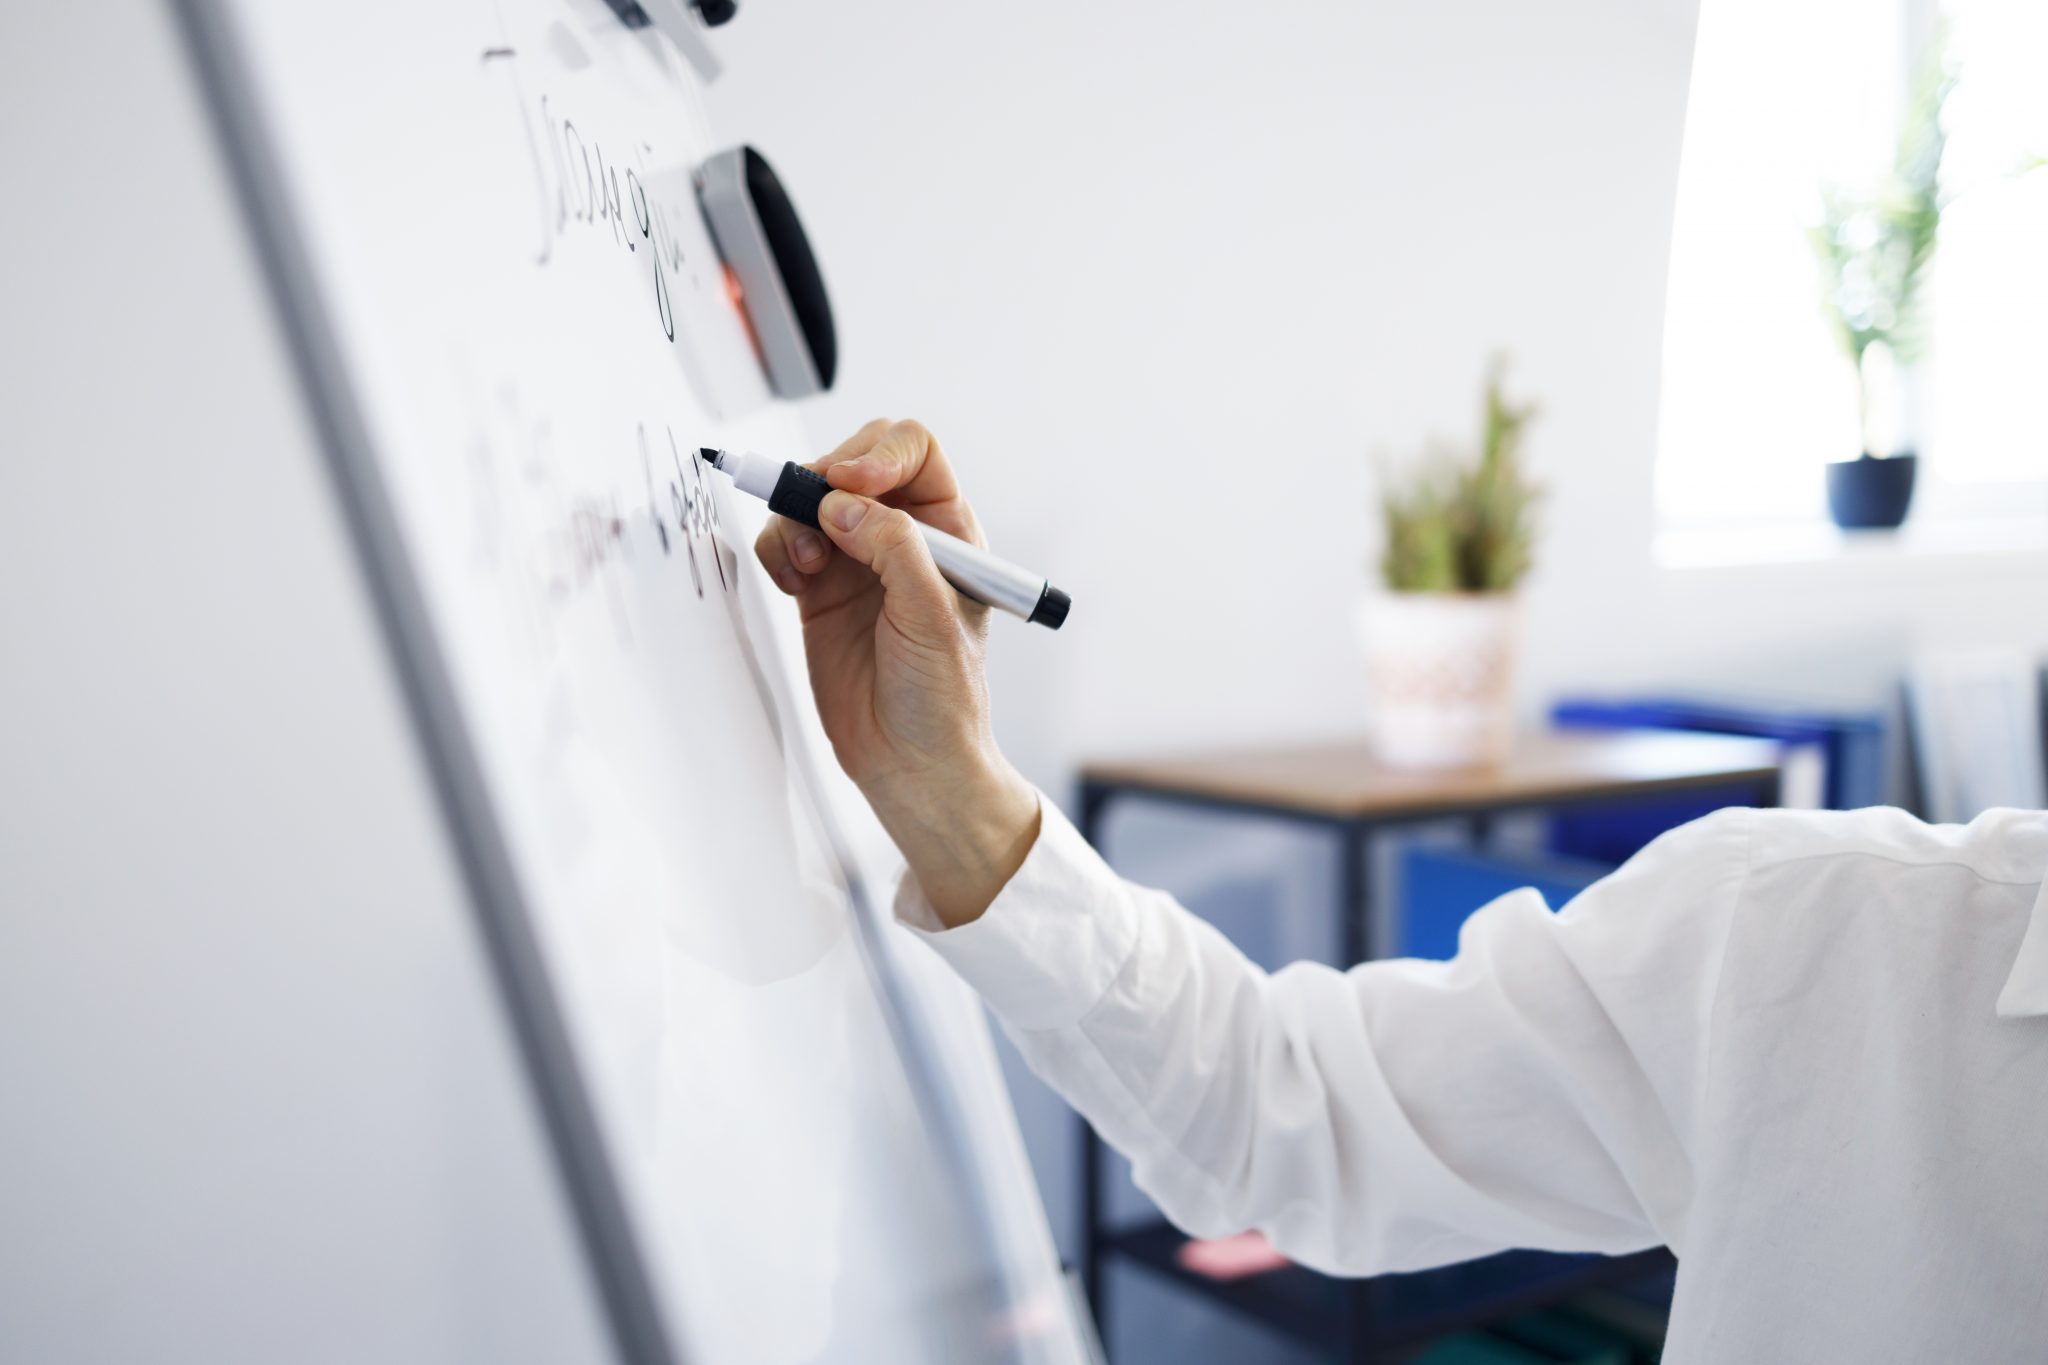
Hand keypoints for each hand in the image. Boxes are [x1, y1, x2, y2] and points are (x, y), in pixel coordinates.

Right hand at [755, 419, 1037, 926]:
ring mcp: (858, 561)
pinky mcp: (819, 590)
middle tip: (815, 516)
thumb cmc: (942, 699)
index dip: (880, 453)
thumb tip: (844, 503)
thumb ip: (893, 550)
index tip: (851, 483)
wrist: (908, 763)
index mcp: (949, 531)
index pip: (915, 452)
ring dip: (796, 518)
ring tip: (806, 568)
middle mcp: (903, 537)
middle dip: (825, 478)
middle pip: (855, 462)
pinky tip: (793, 584)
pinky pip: (786, 541)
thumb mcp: (933, 618)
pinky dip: (778, 548)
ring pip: (811, 500)